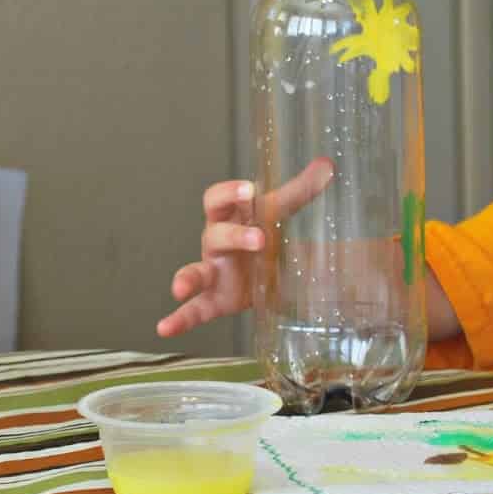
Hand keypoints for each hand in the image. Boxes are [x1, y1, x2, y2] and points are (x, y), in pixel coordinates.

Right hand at [156, 158, 333, 337]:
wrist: (269, 268)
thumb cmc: (264, 232)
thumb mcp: (280, 212)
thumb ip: (301, 190)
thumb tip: (327, 165)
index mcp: (228, 217)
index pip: (217, 199)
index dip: (229, 193)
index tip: (248, 190)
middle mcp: (215, 242)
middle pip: (214, 234)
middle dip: (234, 236)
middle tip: (260, 239)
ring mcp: (212, 272)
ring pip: (195, 272)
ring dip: (186, 279)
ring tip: (180, 288)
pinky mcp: (216, 300)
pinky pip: (195, 310)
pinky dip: (179, 319)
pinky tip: (165, 328)